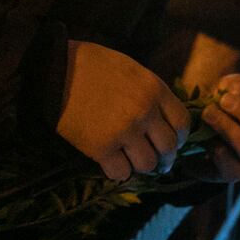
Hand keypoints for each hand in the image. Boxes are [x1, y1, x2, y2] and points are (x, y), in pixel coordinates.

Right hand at [56, 40, 189, 180]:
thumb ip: (151, 94)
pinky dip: (118, 171)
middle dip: (164, 158)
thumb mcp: (133, 70)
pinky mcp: (101, 148)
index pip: (182, 122)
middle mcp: (144, 112)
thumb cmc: (94, 66)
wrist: (57, 70)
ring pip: (147, 164)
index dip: (180, 137)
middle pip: (168, 148)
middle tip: (156, 159)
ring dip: (140, 165)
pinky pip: (121, 173)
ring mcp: (124, 131)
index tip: (172, 142)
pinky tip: (111, 162)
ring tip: (131, 160)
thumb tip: (163, 120)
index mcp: (155, 90)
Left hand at [201, 73, 239, 181]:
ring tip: (208, 112)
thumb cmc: (220, 109)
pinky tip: (204, 136)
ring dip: (227, 125)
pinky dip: (213, 144)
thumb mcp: (228, 90)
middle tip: (224, 100)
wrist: (198, 137)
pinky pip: (227, 159)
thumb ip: (236, 85)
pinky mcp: (234, 174)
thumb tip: (238, 92)